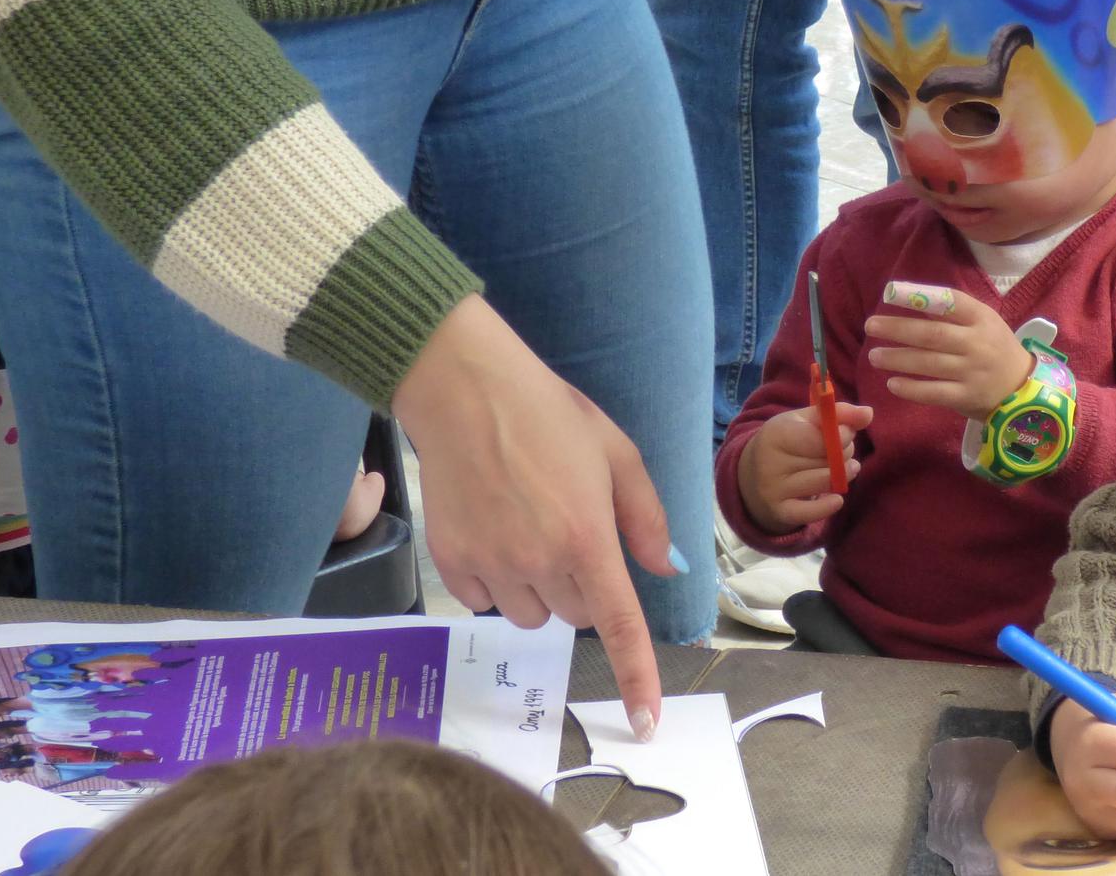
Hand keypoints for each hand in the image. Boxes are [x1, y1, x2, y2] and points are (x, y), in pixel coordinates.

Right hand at [391, 296, 678, 737]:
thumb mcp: (617, 453)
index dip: (636, 677)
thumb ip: (645, 517)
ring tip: (528, 524)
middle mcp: (540, 563)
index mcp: (588, 538)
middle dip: (582, 585)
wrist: (465, 392)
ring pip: (530, 615)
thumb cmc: (550, 415)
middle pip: (574, 615)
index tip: (644, 722)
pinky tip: (493, 528)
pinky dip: (495, 580)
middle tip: (570, 527)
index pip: (618, 626)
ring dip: (538, 588)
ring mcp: (492, 565)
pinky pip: (484, 600)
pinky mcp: (451, 563)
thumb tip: (665, 569)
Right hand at [737, 401, 871, 533]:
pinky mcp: (780, 513)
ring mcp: (773, 490)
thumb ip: (838, 413)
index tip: (847, 432)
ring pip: (825, 482)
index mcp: (776, 433)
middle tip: (843, 453)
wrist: (751, 478)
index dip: (843, 434)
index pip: (822, 436)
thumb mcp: (805, 421)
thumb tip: (868, 413)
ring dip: (843, 475)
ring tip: (846, 469)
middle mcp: (771, 462)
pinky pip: (813, 513)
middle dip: (844, 454)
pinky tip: (835, 497)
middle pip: (826, 459)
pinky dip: (830, 505)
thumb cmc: (786, 443)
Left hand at [864, 286, 1032, 422]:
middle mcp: (977, 343)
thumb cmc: (994, 348)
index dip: (919, 296)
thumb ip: (952, 312)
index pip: (950, 302)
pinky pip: (934, 393)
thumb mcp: (984, 322)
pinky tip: (892, 384)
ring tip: (874, 356)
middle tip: (871, 326)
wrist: (1023, 389)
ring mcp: (972, 372)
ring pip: (929, 363)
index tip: (890, 293)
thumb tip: (910, 297)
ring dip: (898, 359)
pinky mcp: (967, 397)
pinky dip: (912, 389)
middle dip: (898, 329)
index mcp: (981, 318)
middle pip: (932, 334)